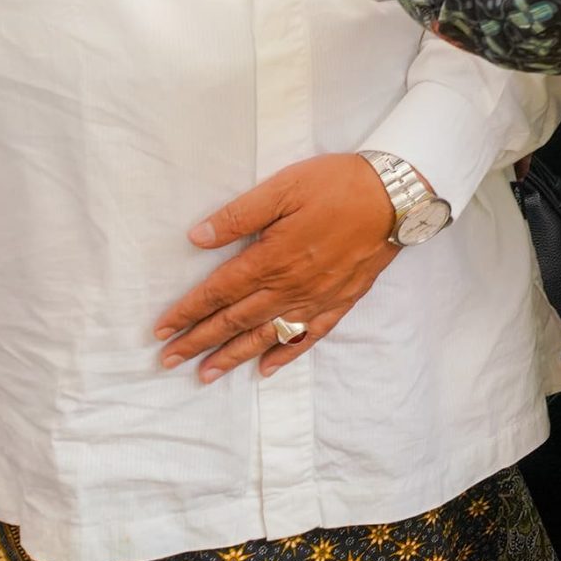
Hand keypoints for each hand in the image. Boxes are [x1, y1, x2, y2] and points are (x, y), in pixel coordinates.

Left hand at [153, 153, 395, 381]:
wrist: (398, 196)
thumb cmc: (339, 185)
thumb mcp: (284, 187)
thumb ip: (239, 215)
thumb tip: (195, 237)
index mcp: (270, 259)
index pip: (217, 292)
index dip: (186, 312)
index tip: (161, 331)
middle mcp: (289, 287)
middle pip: (234, 321)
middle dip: (198, 342)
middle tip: (169, 361)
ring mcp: (316, 299)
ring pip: (265, 335)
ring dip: (232, 356)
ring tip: (205, 375)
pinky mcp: (341, 301)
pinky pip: (308, 336)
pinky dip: (285, 354)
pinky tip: (266, 368)